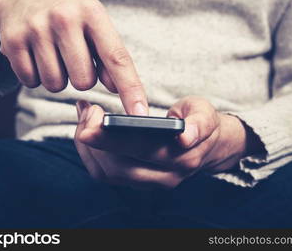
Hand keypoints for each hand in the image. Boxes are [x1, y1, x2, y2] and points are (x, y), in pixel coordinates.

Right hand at [0, 0, 147, 114]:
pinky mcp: (11, 41)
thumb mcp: (94, 25)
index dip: (131, 90)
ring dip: (58, 78)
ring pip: (56, 85)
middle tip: (72, 57)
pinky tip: (34, 55)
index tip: (140, 115)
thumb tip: (114, 87)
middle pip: (84, 82)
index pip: (117, 59)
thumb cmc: (67, 17)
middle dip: (81, 78)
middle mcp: (65, 18)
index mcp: (93, 13)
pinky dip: (35, 76)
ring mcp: (36, 28)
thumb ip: (108, 56)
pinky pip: (31, 82)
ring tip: (52, 54)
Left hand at [74, 96, 247, 188]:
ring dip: (88, 146)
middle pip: (118, 167)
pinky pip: (105, 173)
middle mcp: (164, 176)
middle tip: (86, 110)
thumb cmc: (200, 122)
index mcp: (182, 157)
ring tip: (85, 116)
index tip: (92, 120)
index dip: (112, 139)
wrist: (207, 145)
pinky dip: (89, 152)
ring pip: (107, 173)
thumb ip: (199, 123)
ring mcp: (149, 182)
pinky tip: (87, 129)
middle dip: (93, 140)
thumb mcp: (205, 113)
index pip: (141, 150)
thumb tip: (184, 136)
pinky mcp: (136, 181)